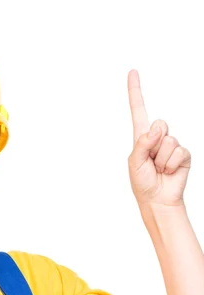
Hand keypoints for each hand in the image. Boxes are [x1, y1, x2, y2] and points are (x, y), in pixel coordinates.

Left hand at [127, 69, 190, 207]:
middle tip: (151, 161)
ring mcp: (171, 145)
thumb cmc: (143, 183)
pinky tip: (169, 171)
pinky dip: (172, 163)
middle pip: (160, 124)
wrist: (158, 200)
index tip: (132, 72)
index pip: (138, 110)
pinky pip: (179, 151)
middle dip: (154, 144)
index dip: (135, 91)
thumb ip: (142, 143)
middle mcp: (157, 138)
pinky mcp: (183, 154)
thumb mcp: (135, 163)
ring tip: (159, 169)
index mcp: (141, 138)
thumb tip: (156, 129)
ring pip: (169, 140)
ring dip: (162, 159)